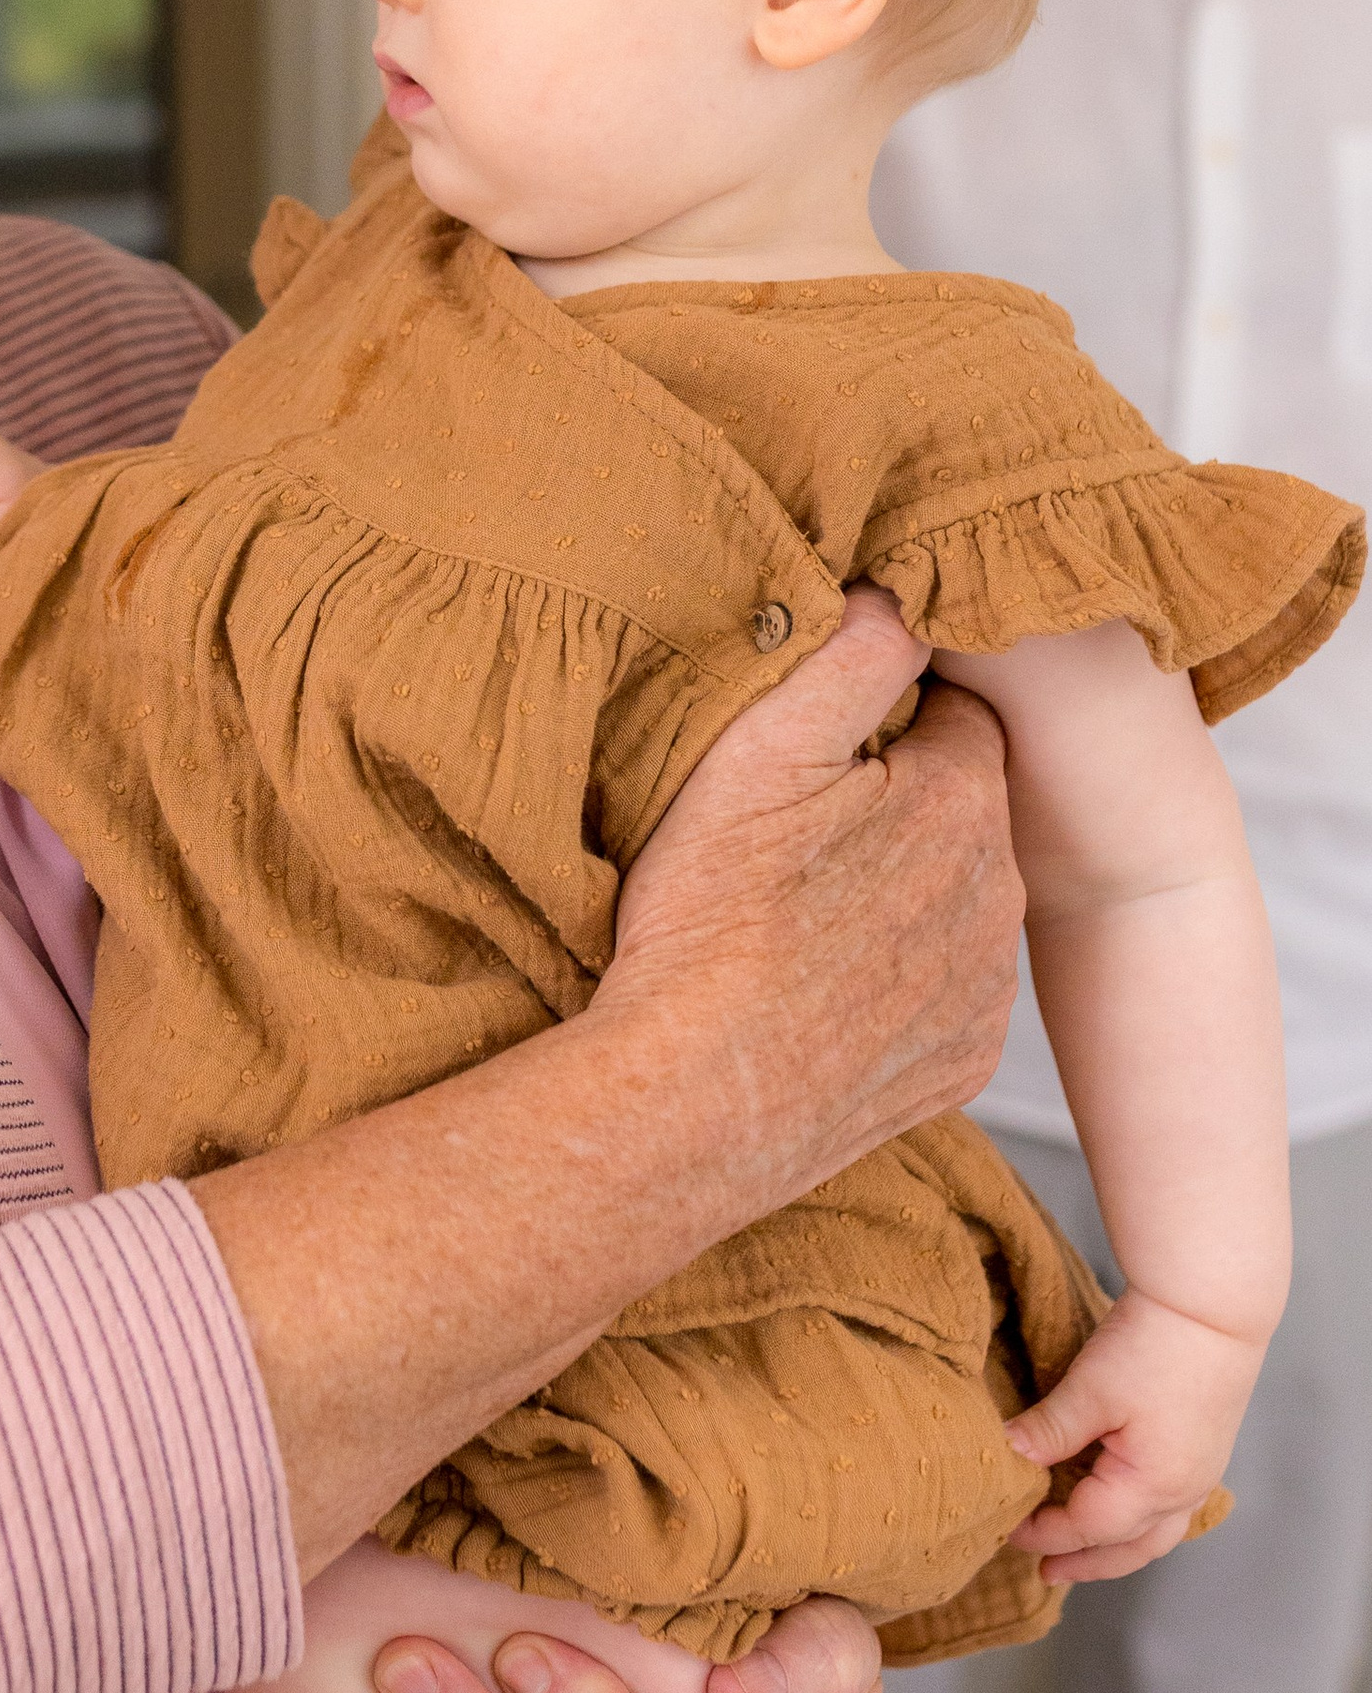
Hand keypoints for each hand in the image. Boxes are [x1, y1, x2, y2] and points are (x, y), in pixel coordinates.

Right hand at [611, 589, 1022, 1191]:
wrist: (693, 1101)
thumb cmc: (711, 921)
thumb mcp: (761, 751)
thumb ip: (850, 654)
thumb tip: (901, 591)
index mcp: (961, 801)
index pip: (958, 716)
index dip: (888, 720)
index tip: (822, 749)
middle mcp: (998, 895)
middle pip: (961, 811)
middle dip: (899, 806)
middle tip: (798, 830)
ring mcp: (983, 990)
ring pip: (956, 903)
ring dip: (902, 894)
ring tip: (801, 914)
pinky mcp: (958, 1066)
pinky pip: (944, 994)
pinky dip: (897, 982)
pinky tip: (823, 986)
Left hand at [1004, 1287, 1262, 1580]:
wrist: (1212, 1306)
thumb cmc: (1154, 1346)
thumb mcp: (1090, 1390)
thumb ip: (1049, 1430)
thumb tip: (1007, 1456)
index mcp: (1152, 1486)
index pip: (1087, 1528)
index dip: (1045, 1533)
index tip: (1008, 1531)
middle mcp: (1184, 1492)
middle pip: (1129, 1548)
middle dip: (1085, 1563)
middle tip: (1045, 1572)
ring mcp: (1201, 1474)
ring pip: (1155, 1534)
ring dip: (1115, 1549)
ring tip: (1081, 1555)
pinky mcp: (1206, 1452)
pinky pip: (1171, 1509)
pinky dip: (1139, 1522)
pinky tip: (1121, 1511)